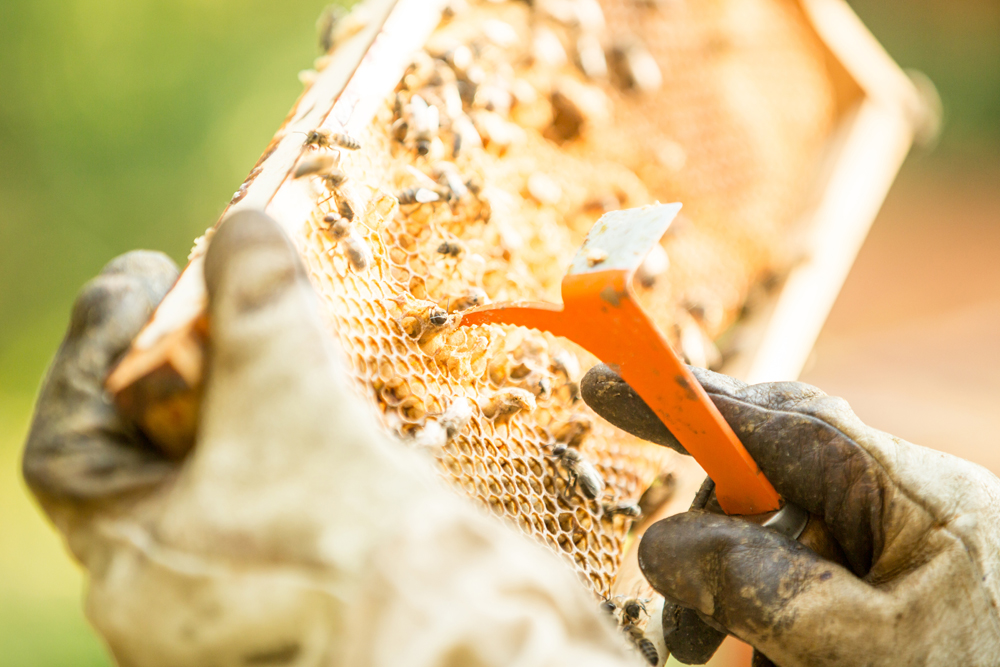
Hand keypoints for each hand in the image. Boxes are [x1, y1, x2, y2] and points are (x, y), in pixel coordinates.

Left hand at [24, 211, 633, 666]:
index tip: (148, 276)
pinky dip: (290, 446)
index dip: (96, 348)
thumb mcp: (291, 394)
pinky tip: (330, 404)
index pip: (68, 444)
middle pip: (144, 462)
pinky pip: (275, 507)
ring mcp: (240, 607)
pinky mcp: (309, 598)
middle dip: (176, 374)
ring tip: (279, 342)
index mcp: (132, 565)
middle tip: (210, 303)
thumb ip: (254, 301)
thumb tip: (244, 231)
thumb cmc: (358, 537)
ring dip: (241, 409)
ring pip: (216, 487)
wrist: (469, 631)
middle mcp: (172, 601)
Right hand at [582, 364, 999, 665]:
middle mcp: (902, 509)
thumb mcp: (859, 647)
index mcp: (913, 495)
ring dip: (730, 595)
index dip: (684, 401)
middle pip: (767, 482)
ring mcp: (896, 554)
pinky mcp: (887, 594)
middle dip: (707, 535)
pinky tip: (767, 658)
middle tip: (674, 600)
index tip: (605, 384)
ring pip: (776, 542)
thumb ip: (758, 585)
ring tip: (708, 653)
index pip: (776, 422)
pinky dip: (767, 618)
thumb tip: (662, 542)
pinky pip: (803, 583)